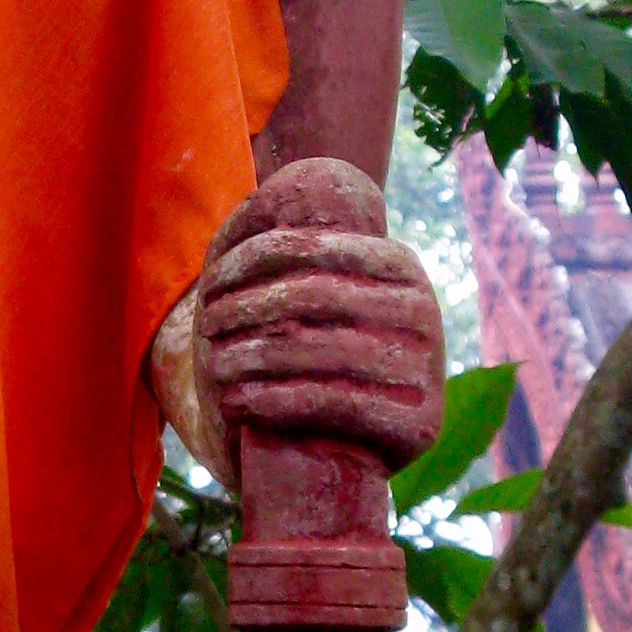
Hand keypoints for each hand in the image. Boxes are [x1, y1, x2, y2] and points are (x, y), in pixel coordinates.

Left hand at [196, 170, 444, 469]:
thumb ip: (289, 237)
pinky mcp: (416, 423)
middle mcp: (421, 309)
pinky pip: (330, 403)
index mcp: (399, 264)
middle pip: (306, 296)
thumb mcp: (313, 287)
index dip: (247, 262)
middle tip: (206, 329)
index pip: (308, 247)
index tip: (208, 286)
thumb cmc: (321, 350)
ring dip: (249, 357)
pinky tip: (236, 402)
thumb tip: (270, 191)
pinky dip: (273, 401)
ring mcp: (425, 366)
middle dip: (244, 310)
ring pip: (314, 349)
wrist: (358, 440)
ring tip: (213, 366)